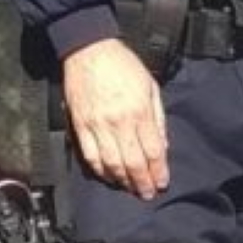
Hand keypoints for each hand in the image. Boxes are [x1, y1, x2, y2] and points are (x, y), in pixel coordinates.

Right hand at [62, 39, 168, 199]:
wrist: (89, 48)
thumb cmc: (123, 65)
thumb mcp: (151, 87)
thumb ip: (158, 119)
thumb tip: (162, 147)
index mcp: (139, 112)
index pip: (153, 151)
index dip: (158, 172)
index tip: (162, 183)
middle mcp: (119, 122)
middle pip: (133, 162)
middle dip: (142, 183)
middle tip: (147, 194)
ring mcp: (97, 125)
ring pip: (111, 163)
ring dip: (122, 181)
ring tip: (130, 189)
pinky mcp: (80, 125)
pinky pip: (89, 155)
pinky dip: (100, 170)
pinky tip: (108, 177)